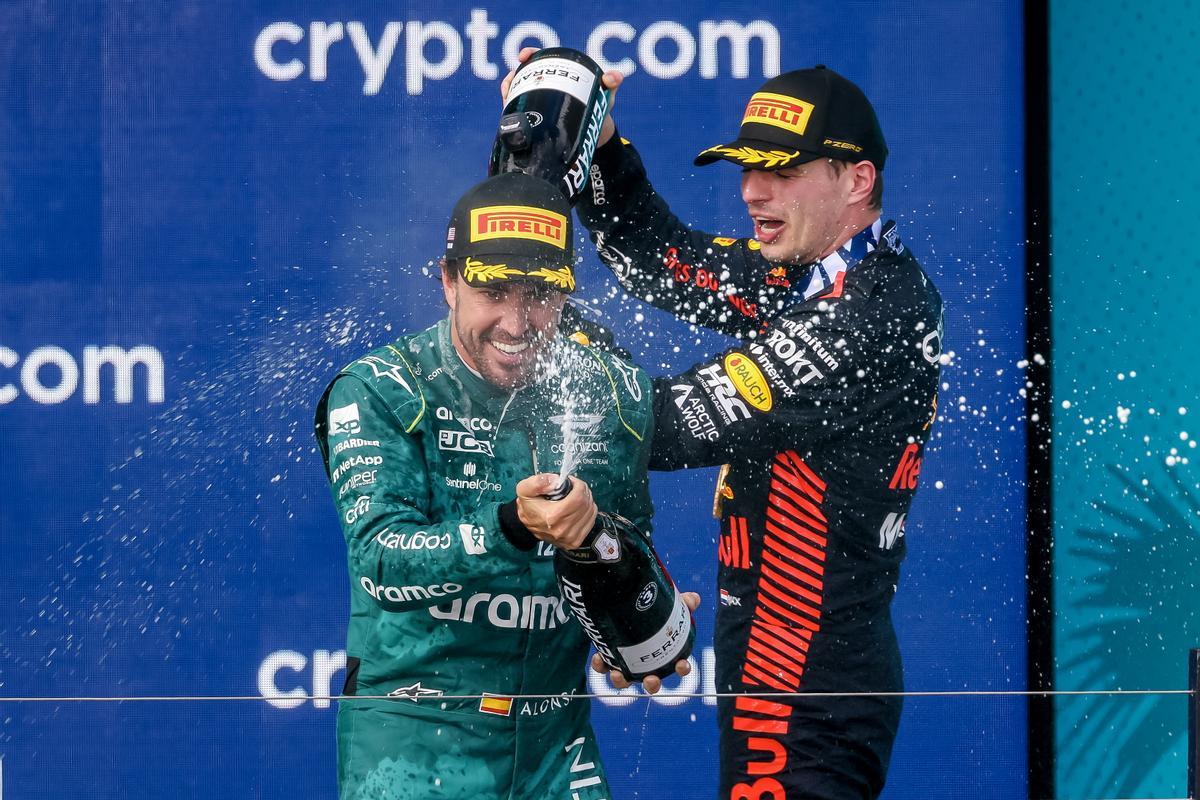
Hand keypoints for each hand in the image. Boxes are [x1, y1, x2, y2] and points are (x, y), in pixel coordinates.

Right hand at [500, 47, 624, 146]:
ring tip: (507, 97)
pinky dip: (509, 110)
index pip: (539, 58)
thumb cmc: (599, 104)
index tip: (523, 56)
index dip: (529, 54)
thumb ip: (612, 82)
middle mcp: (545, 84)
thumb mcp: (606, 92)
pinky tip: (506, 112)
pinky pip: (517, 111)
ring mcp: (538, 101)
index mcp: (559, 72)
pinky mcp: (535, 118)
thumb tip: (613, 77)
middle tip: (510, 81)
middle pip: (522, 74)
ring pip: (516, 92)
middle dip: (512, 76)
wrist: (594, 131)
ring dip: (508, 92)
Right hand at [514, 473, 596, 548]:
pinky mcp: (575, 542)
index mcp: (552, 517)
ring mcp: (570, 538)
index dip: (578, 486)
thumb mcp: (525, 489)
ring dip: (586, 500)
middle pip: (585, 504)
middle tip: (574, 487)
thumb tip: (556, 481)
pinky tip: (579, 507)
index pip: (578, 498)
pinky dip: (588, 510)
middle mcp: (562, 530)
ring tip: (576, 496)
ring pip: (591, 512)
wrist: (528, 524)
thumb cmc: (528, 506)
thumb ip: (538, 482)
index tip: (572, 481)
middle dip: (583, 490)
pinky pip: (591, 521)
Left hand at [590, 591, 700, 692]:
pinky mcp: (609, 655)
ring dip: (621, 681)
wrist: (627, 600)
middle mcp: (646, 663)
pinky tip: (598, 658)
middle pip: (651, 682)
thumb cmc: (653, 609)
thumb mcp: (667, 604)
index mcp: (664, 653)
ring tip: (618, 674)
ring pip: (625, 679)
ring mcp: (626, 662)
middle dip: (652, 685)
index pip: (678, 665)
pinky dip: (601, 665)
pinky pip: (603, 666)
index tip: (681, 665)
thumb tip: (693, 599)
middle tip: (651, 680)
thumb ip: (681, 602)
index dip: (682, 668)